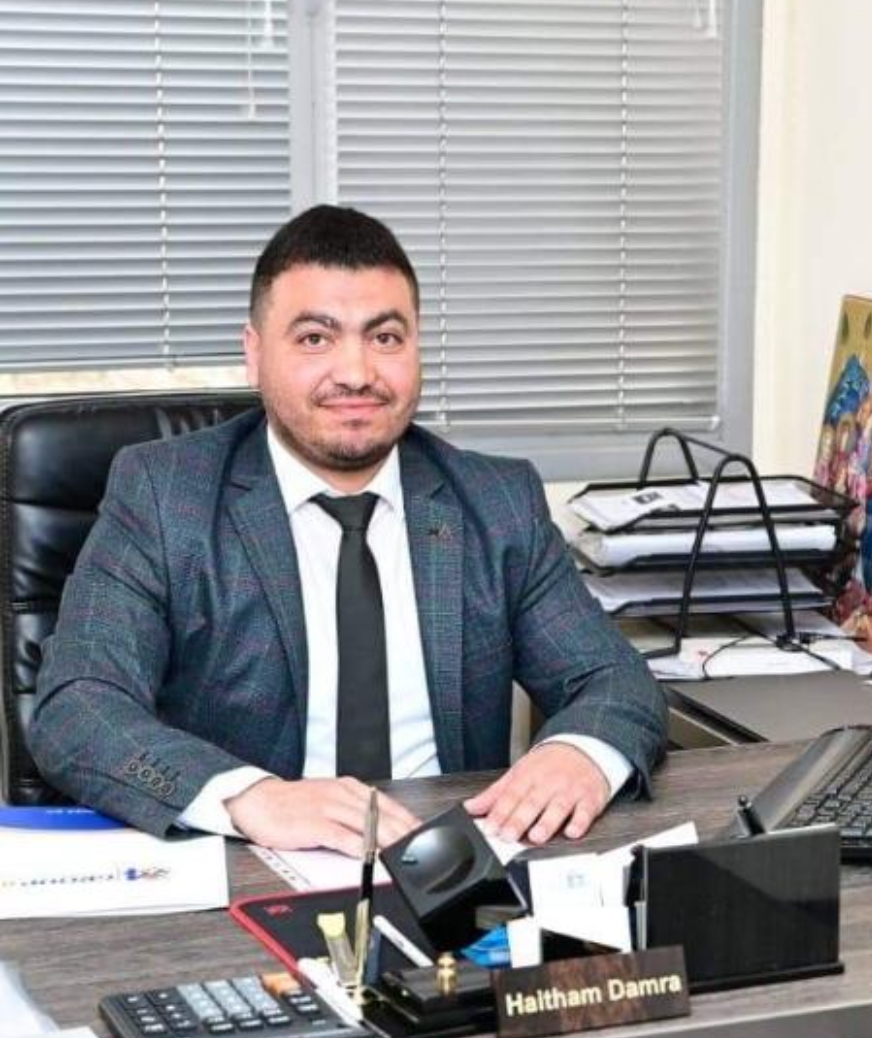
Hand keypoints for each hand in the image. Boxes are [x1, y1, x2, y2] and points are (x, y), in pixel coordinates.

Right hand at [226, 776, 419, 854]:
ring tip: (404, 852)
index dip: (407, 819)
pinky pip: (343, 837)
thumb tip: (378, 826)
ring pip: (367, 825)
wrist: (257, 801)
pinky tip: (371, 856)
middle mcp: (341, 794)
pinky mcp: (315, 824)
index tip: (422, 832)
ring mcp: (328, 808)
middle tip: (420, 846)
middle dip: (404, 832)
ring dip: (389, 839)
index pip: (386, 803)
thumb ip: (352, 810)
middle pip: (382, 815)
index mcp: (347, 787)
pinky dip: (360, 848)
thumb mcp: (327, 798)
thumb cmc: (292, 804)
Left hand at [464, 743, 609, 844]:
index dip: (499, 812)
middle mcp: (548, 783)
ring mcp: (570, 790)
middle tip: (508, 835)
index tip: (490, 827)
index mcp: (528, 776)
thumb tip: (471, 808)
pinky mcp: (590, 798)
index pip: (511, 795)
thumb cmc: (548, 765)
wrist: (584, 747)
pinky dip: (580, 822)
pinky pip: (586, 811)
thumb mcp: (519, 772)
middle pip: (532, 802)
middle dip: (519, 819)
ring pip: (558, 807)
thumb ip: (495, 793)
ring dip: (547, 822)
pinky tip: (572, 832)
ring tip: (536, 836)